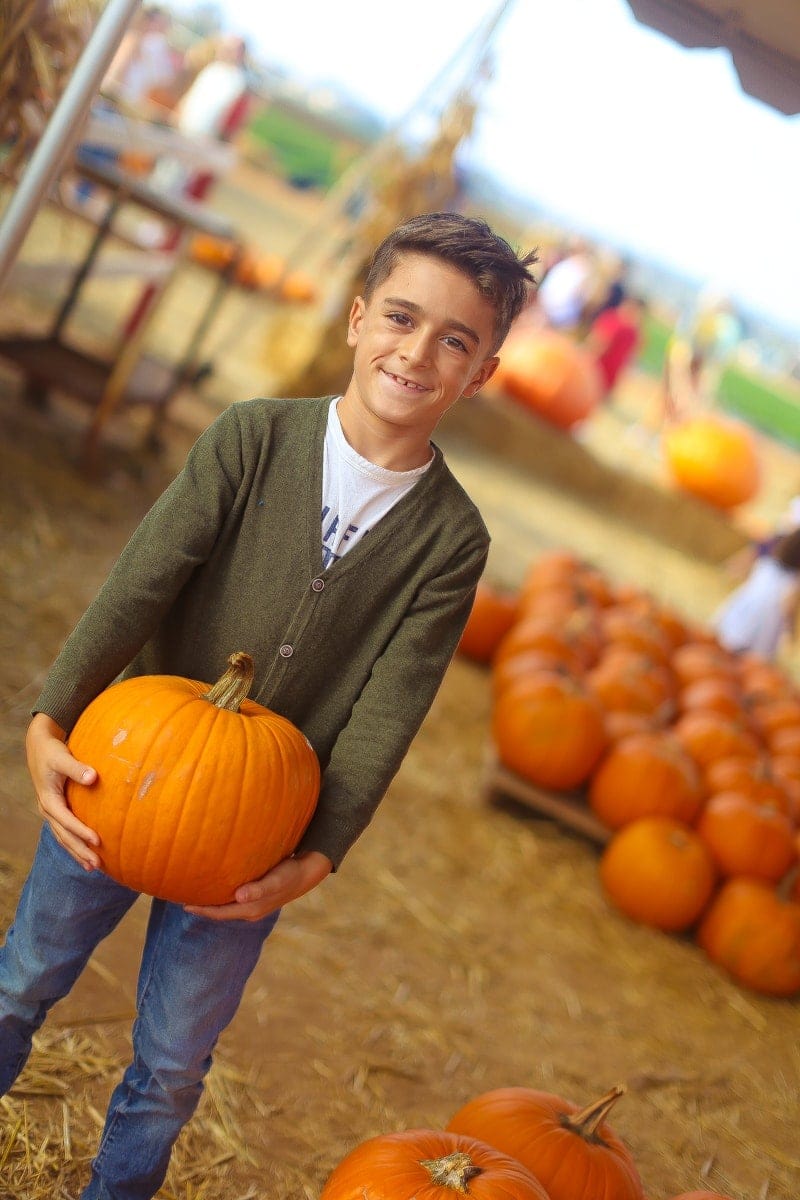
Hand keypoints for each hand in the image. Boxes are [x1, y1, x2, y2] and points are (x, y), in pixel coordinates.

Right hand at [26, 712, 101, 869]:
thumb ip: (77, 768)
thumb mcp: (62, 757)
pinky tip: (86, 853)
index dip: (80, 831)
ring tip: (92, 867)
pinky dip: (74, 843)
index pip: (66, 820)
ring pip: (63, 837)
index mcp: (48, 799)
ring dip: (77, 852)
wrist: (39, 747)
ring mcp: (51, 812)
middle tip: (96, 864)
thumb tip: (93, 777)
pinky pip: (64, 832)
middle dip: (79, 850)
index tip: (97, 841)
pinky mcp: (56, 811)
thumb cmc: (52, 752)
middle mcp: (48, 809)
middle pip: (64, 835)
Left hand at [184, 850, 332, 921]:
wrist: (306, 872)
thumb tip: (238, 896)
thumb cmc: (289, 874)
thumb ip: (258, 889)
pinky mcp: (256, 897)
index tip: (183, 904)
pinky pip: (233, 900)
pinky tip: (217, 885)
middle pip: (220, 912)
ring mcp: (253, 905)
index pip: (219, 913)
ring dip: (211, 902)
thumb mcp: (275, 880)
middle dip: (202, 907)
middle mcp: (249, 911)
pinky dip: (222, 896)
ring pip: (226, 906)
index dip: (201, 910)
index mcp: (250, 910)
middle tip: (182, 897)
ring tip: (195, 892)